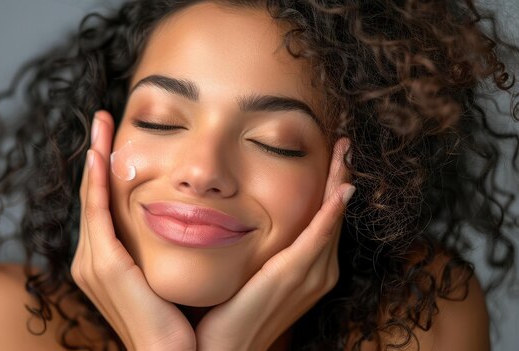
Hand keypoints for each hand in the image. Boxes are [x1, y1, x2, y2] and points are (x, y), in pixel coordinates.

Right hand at [70, 110, 195, 350]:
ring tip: (100, 124)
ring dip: (95, 158)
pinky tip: (98, 154)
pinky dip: (96, 183)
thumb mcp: (167, 272)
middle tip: (102, 120)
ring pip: (93, 197)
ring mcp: (94, 263)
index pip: (103, 205)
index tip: (111, 139)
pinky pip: (98, 212)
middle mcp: (91, 260)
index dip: (104, 170)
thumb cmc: (178, 319)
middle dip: (96, 154)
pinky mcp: (105, 265)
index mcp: (106, 261)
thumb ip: (163, 247)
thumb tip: (187, 219)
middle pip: (93, 195)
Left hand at [195, 138, 353, 350]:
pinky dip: (330, 212)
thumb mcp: (256, 275)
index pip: (326, 218)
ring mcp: (311, 274)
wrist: (227, 350)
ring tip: (343, 149)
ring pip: (331, 217)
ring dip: (339, 181)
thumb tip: (250, 222)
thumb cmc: (237, 313)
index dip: (332, 185)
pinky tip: (340, 189)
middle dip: (341, 175)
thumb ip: (266, 251)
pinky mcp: (293, 275)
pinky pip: (318, 236)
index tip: (333, 155)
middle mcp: (320, 271)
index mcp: (311, 269)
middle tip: (344, 142)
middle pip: (334, 213)